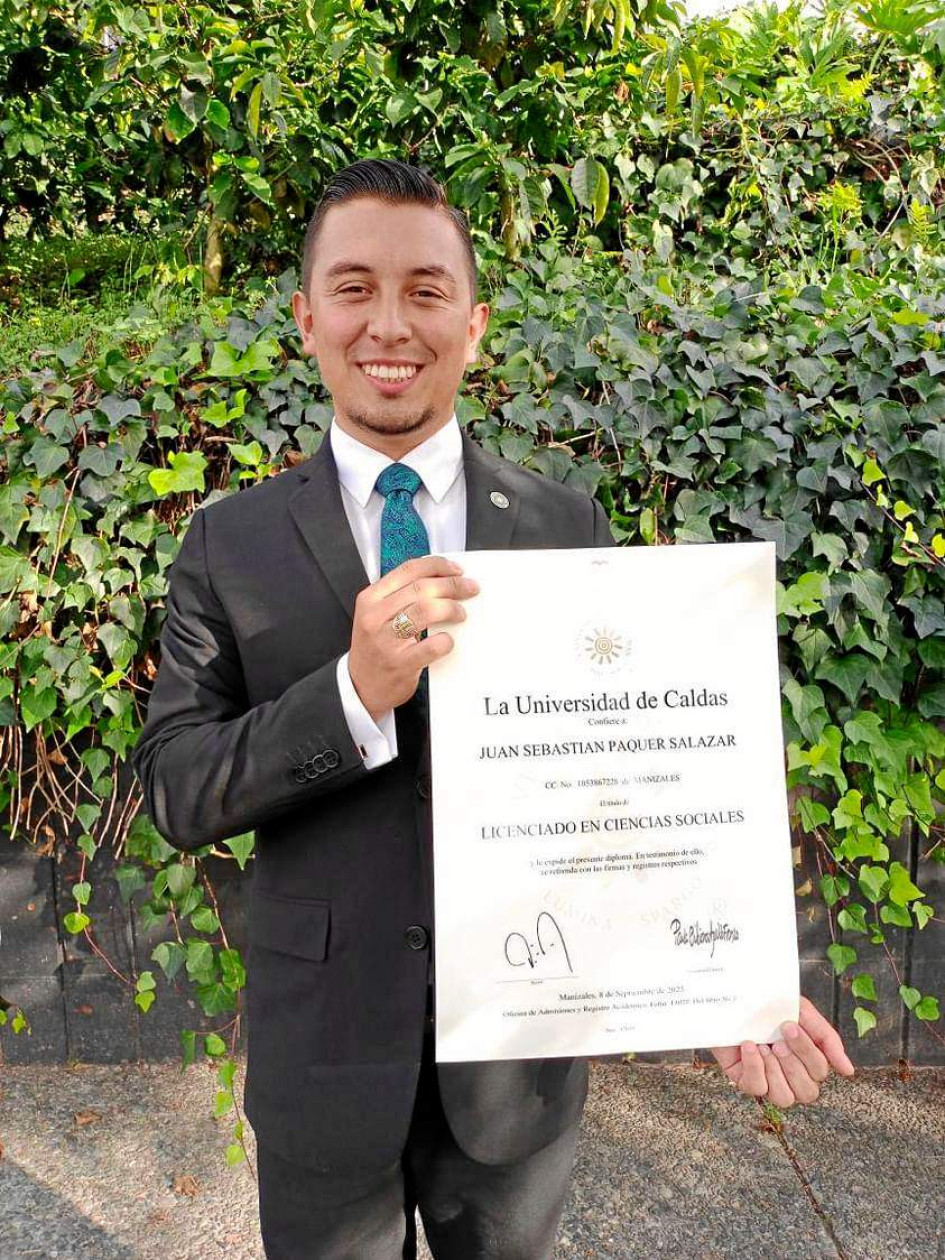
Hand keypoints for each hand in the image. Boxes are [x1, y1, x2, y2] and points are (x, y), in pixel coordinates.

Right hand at [348, 555, 479, 720]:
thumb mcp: (376, 615)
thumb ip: (400, 596)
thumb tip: (441, 580)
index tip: (456, 570)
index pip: (408, 570)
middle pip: (421, 588)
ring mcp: (386, 641)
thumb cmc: (375, 648)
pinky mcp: (400, 664)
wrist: (360, 687)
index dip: (437, 566)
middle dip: (452, 585)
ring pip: (426, 610)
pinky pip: (431, 646)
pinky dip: (446, 640)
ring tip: (460, 613)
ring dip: (451, 608)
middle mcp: (375, 617)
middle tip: (469, 588)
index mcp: (370, 598)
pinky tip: (448, 640)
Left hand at [709, 995, 854, 1107]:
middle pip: (807, 1091)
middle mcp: (790, 1076)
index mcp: (807, 1060)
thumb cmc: (769, 1005)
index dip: (806, 1052)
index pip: (819, 1072)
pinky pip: (757, 1088)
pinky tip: (750, 1047)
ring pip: (784, 1098)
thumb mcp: (801, 1012)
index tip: (789, 1026)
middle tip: (777, 1040)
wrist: (732, 996)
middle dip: (792, 1064)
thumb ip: (827, 1039)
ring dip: (774, 1070)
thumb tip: (848, 1071)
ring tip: (764, 1046)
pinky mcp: (745, 1080)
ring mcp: (768, 1080)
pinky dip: (754, 1066)